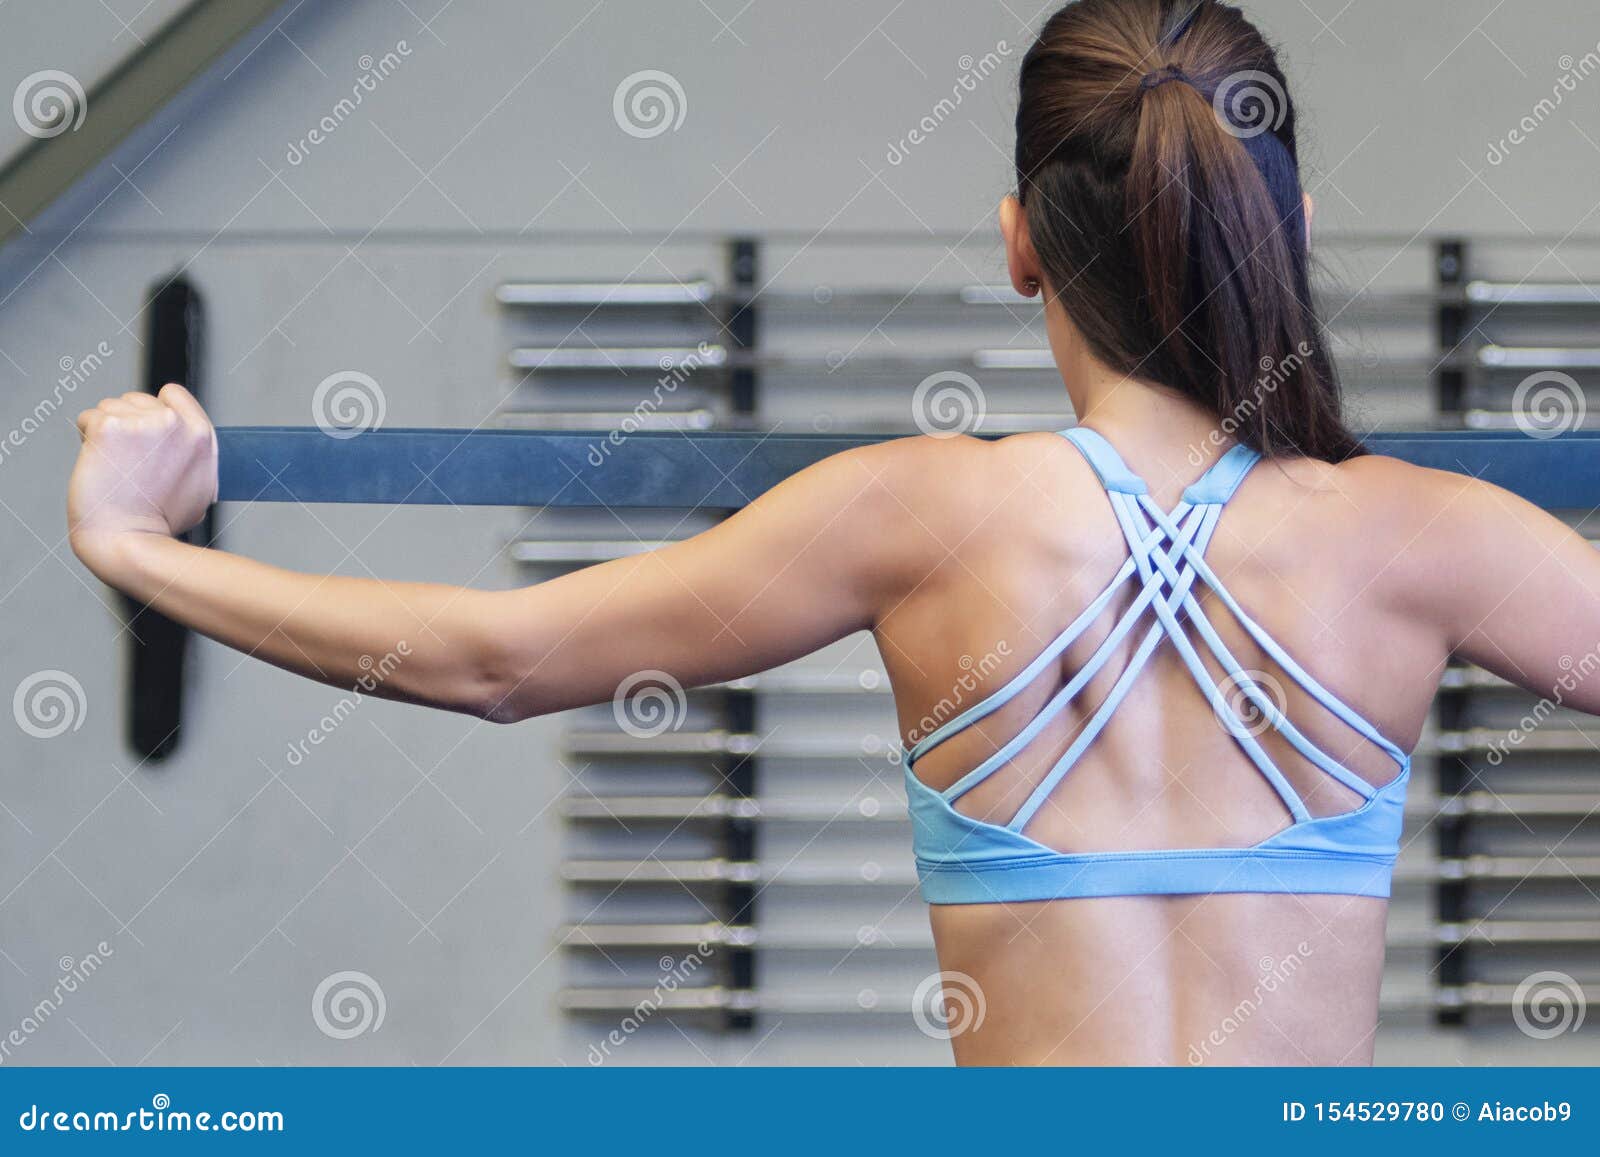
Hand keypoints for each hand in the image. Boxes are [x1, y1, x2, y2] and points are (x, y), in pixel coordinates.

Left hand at [69, 384, 216, 566]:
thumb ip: (190, 456)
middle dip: (128, 425)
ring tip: (116, 468)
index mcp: (201, 435)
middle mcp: (175, 423)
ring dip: (106, 433)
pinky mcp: (109, 428)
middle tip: (130, 464)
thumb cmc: (160, 524)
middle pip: (137, 399)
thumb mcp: (199, 485)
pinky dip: (87, 441)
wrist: (131, 542)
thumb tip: (179, 447)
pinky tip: (100, 466)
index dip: (155, 412)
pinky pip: (88, 418)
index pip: (172, 394)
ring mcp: (141, 423)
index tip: (148, 439)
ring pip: (110, 407)